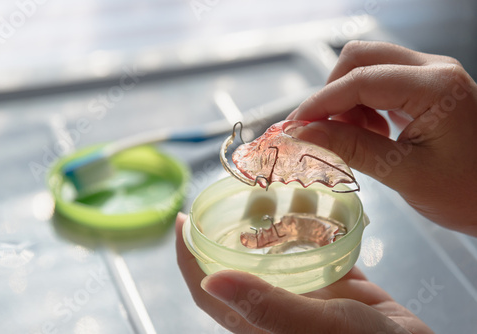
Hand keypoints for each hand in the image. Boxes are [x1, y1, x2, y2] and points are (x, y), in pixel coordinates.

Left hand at [176, 213, 432, 333]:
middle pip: (237, 261)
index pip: (207, 287)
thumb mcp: (315, 326)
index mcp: (257, 321)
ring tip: (269, 189)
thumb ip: (265, 306)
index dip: (187, 257)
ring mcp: (304, 291)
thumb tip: (209, 280)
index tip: (180, 220)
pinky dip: (309, 222)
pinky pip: (313, 245)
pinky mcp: (333, 281)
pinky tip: (313, 200)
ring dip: (269, 220)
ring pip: (275, 250)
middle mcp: (274, 303)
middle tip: (230, 194)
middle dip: (228, 226)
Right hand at [288, 41, 476, 235]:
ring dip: (346, 100)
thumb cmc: (467, 193)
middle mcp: (434, 69)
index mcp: (435, 87)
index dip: (320, 103)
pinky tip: (370, 133)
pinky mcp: (428, 87)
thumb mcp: (405, 173)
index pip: (360, 80)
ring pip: (368, 67)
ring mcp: (432, 75)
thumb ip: (352, 147)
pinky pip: (381, 82)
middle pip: (361, 58)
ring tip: (349, 138)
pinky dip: (362, 105)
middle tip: (319, 131)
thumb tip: (303, 133)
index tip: (293, 127)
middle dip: (331, 93)